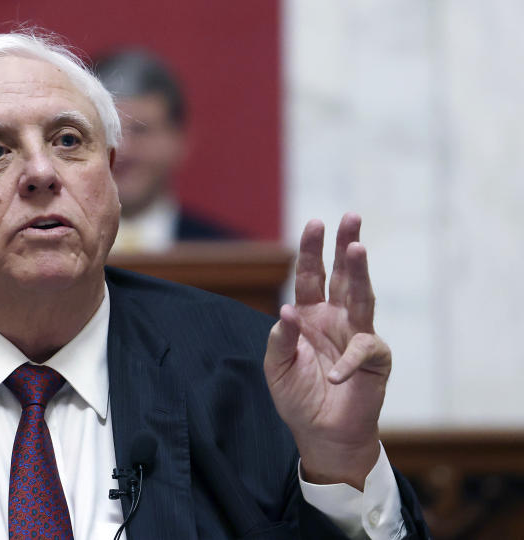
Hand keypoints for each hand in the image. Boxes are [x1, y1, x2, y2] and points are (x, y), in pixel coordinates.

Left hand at [264, 213, 390, 489]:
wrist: (320, 433)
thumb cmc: (298, 397)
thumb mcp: (276, 366)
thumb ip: (280, 339)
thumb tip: (286, 310)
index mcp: (310, 315)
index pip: (310, 276)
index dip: (312, 251)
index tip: (315, 222)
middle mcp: (335, 319)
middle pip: (342, 276)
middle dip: (345, 246)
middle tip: (350, 217)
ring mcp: (357, 335)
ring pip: (361, 297)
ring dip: (358, 274)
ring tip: (357, 248)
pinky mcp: (374, 360)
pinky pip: (363, 351)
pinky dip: (348, 360)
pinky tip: (334, 373)